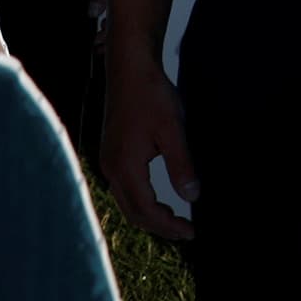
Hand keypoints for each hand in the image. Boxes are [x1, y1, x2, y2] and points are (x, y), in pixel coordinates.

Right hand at [97, 54, 201, 241]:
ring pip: (126, 202)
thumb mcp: (173, 130)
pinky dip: (140, 200)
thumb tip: (192, 197)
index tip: (190, 232)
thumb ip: (181, 165)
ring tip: (174, 220)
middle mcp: (111, 169)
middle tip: (185, 232)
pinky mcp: (111, 153)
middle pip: (133, 213)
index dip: (168, 225)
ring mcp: (108, 161)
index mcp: (125, 167)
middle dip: (159, 226)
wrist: (129, 69)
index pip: (146, 211)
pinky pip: (123, 188)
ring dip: (149, 215)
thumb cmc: (151, 96)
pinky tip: (156, 198)